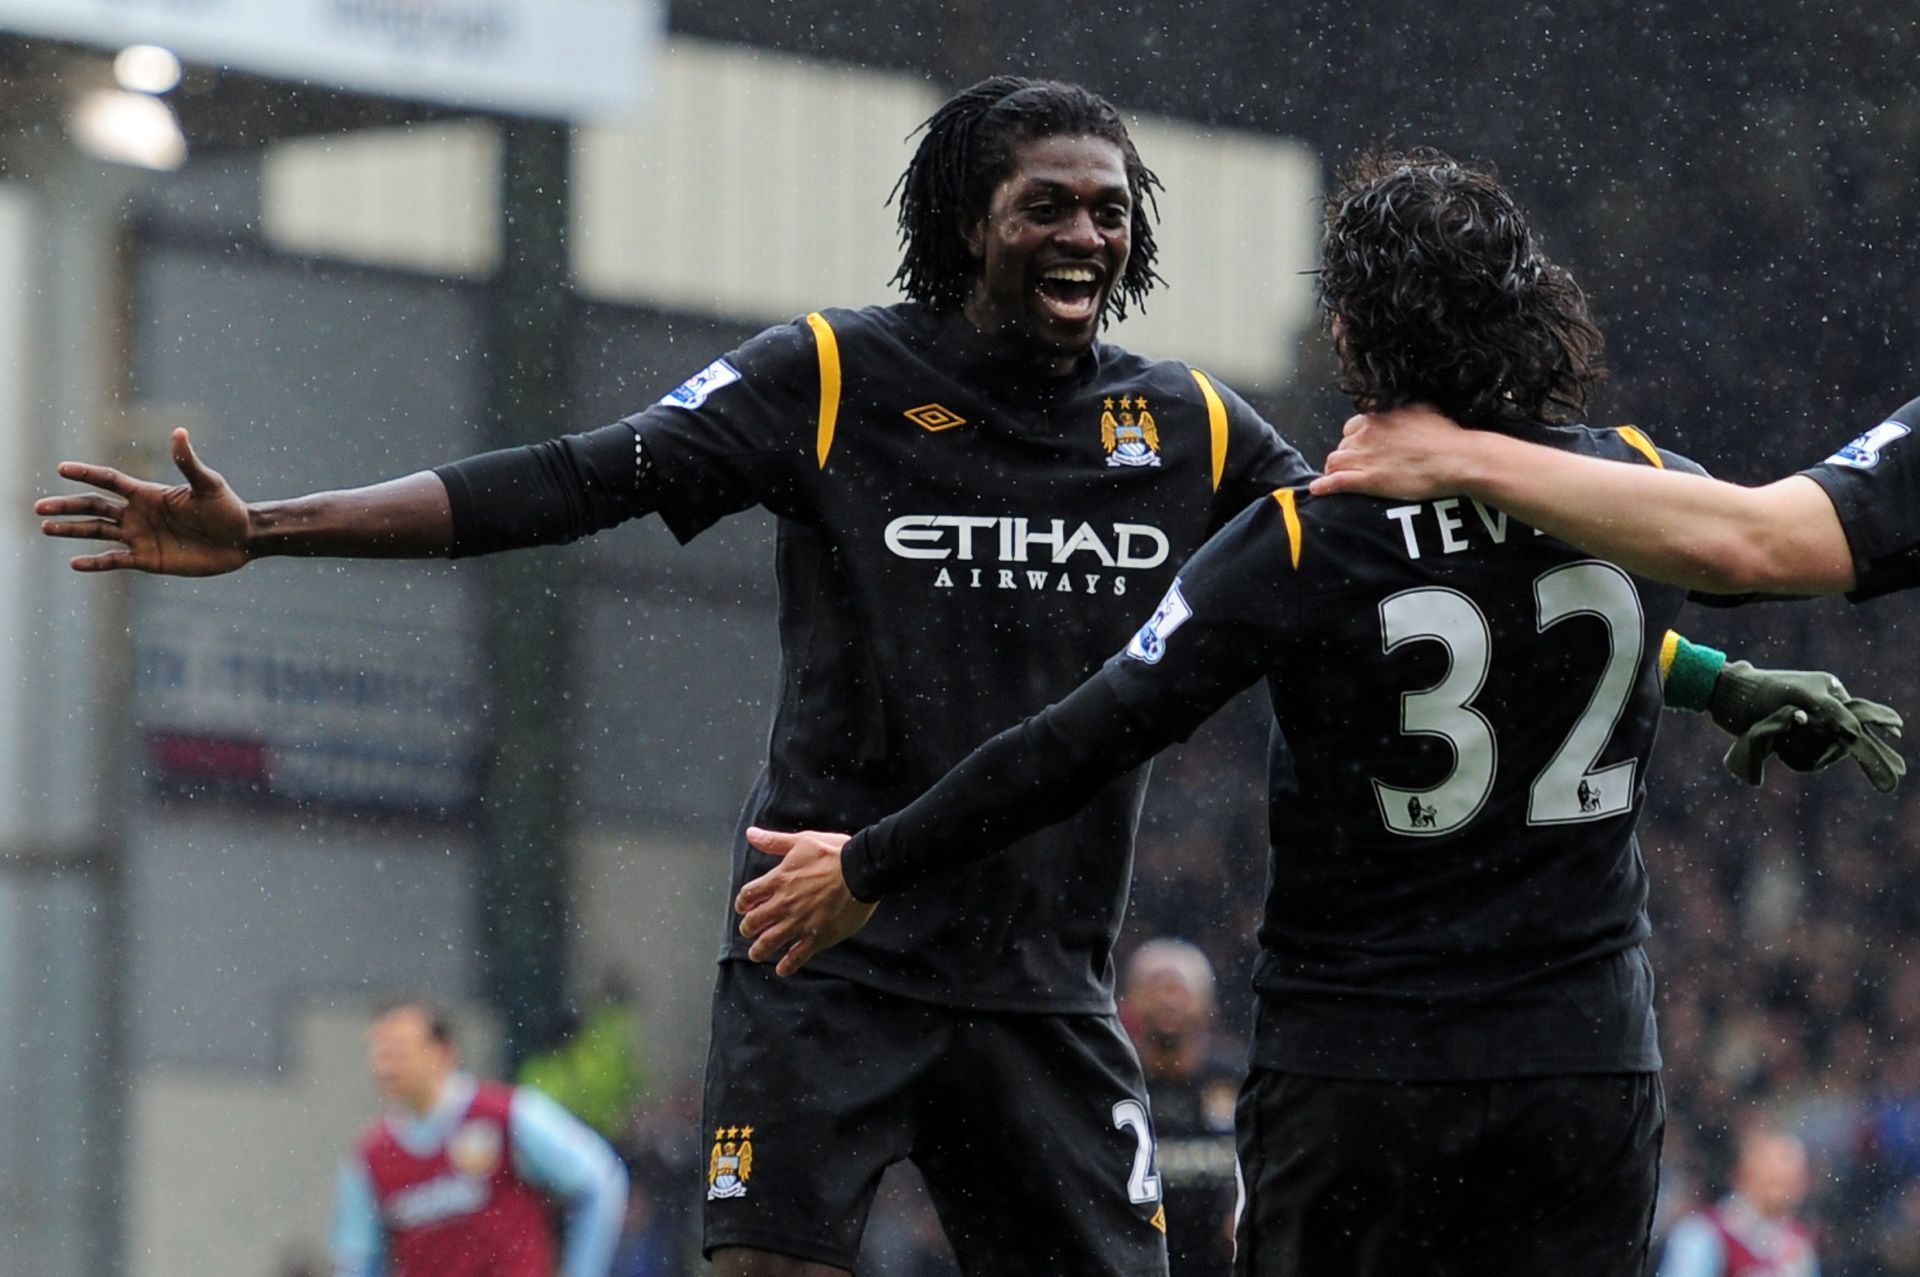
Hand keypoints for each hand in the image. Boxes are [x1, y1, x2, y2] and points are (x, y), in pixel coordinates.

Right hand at [36, 428, 250, 575]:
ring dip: (72, 530)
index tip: (62, 468)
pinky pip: (115, 561)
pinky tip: (75, 562)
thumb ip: (189, 463)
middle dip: (67, 505)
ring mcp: (140, 537)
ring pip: (97, 532)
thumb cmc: (228, 508)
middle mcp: (138, 514)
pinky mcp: (147, 559)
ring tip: (45, 527)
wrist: (242, 540)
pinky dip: (95, 562)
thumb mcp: (209, 484)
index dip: (86, 473)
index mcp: (148, 493)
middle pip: (94, 507)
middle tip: (38, 506)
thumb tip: (179, 432)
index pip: (109, 480)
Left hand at [734, 827, 875, 975]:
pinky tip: (782, 969)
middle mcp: (784, 904)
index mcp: (779, 880)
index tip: (744, 908)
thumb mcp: (801, 841)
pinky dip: (787, 965)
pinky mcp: (817, 937)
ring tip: (756, 954)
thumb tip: (750, 833)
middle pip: (754, 922)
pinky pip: (797, 957)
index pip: (748, 896)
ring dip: (759, 951)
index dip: (743, 904)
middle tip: (749, 931)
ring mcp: (800, 923)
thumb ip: (774, 841)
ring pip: (769, 943)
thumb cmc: (834, 853)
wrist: (862, 870)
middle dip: (748, 928)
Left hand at [1310, 404, 1469, 498]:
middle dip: (1347, 456)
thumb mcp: (1423, 409)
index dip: (1355, 440)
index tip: (1362, 449)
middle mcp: (1366, 434)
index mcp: (1378, 417)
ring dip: (1334, 470)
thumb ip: (1405, 409)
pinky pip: (1336, 482)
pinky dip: (1324, 486)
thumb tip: (1403, 408)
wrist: (1454, 459)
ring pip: (1334, 461)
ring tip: (1337, 478)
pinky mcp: (1367, 479)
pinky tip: (1317, 490)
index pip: (1352, 427)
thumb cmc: (1445, 435)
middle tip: (1357, 467)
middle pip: (1342, 445)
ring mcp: (1364, 457)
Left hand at [1710, 661, 1904, 792]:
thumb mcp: (1806, 697)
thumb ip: (1836, 713)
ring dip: (1804, 747)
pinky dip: (1794, 755)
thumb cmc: (1768, 691)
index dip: (1883, 723)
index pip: (1864, 714)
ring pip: (1822, 754)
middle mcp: (1823, 714)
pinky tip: (1779, 745)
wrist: (1729, 699)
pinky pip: (1804, 761)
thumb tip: (1856, 737)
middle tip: (1862, 761)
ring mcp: (1807, 732)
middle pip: (1845, 742)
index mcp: (1832, 694)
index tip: (1899, 730)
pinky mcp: (1789, 745)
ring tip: (1785, 733)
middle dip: (1842, 749)